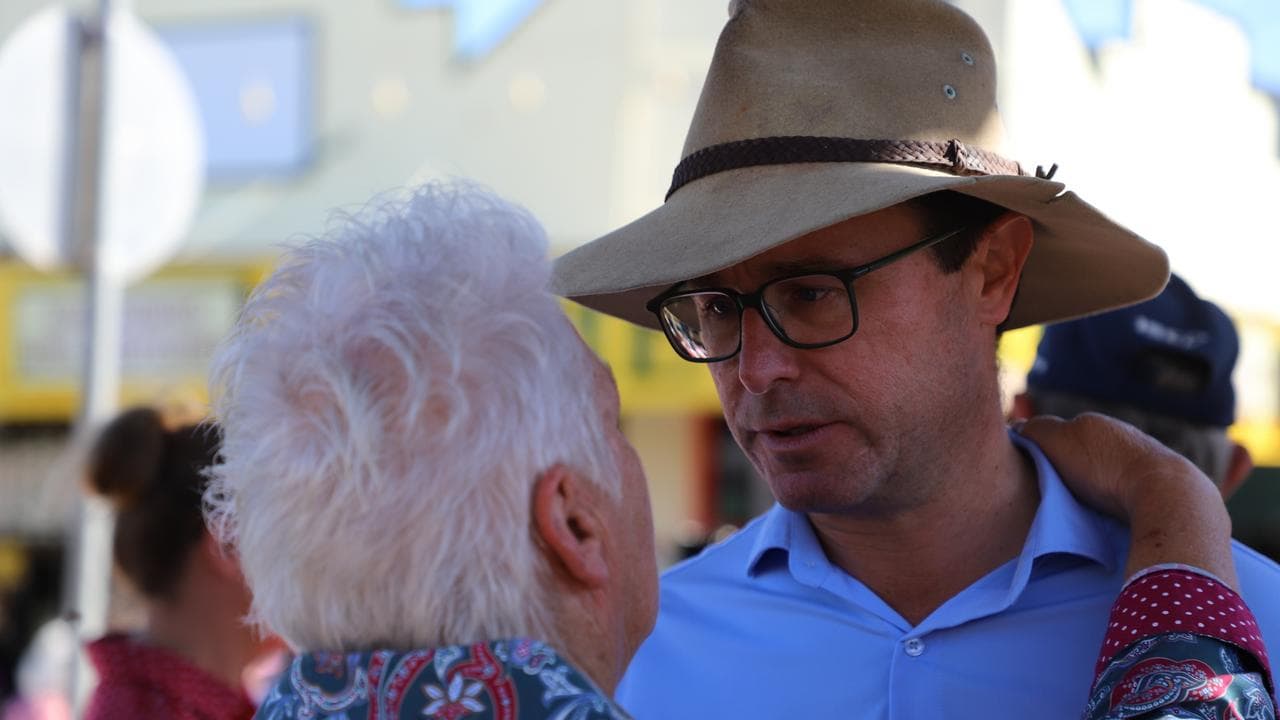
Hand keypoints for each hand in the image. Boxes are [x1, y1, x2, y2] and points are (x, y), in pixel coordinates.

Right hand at [1016, 413, 1236, 588]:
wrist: (1165, 493)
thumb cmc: (1105, 468)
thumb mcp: (1057, 442)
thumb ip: (1035, 431)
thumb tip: (1019, 427)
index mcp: (1093, 422)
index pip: (1058, 431)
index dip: (1043, 450)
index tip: (1033, 473)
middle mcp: (1120, 433)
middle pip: (1084, 449)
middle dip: (1072, 466)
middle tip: (1057, 492)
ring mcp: (1144, 456)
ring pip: (1109, 468)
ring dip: (1098, 482)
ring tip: (1085, 506)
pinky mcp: (1162, 481)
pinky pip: (1130, 485)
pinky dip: (1119, 495)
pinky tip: (1114, 510)